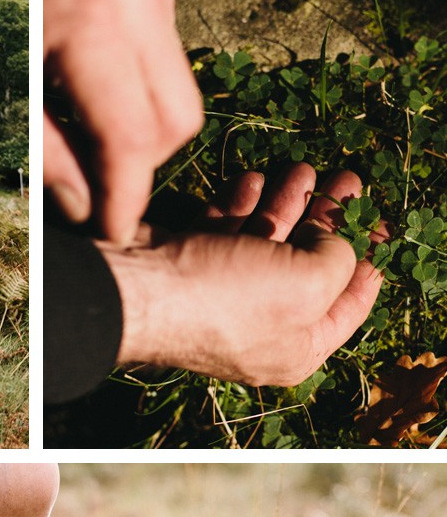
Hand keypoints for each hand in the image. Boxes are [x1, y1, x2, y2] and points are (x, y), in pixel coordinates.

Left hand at [44, 0, 202, 242]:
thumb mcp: (2, 88)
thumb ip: (43, 152)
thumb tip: (84, 209)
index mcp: (92, 23)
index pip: (136, 138)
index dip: (125, 198)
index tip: (111, 233)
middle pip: (175, 124)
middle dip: (137, 165)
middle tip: (90, 184)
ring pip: (180, 98)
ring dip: (139, 131)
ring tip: (82, 135)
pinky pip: (166, 64)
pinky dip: (134, 93)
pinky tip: (89, 93)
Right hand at [102, 163, 385, 385]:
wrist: (138, 292)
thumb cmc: (227, 297)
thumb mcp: (311, 281)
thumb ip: (339, 257)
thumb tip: (335, 240)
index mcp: (296, 349)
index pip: (350, 306)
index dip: (368, 261)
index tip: (378, 222)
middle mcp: (260, 328)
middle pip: (307, 267)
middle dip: (327, 221)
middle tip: (344, 180)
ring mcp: (221, 299)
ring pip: (265, 244)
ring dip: (285, 204)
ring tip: (300, 168)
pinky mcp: (189, 270)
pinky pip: (224, 234)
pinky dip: (239, 206)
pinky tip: (250, 180)